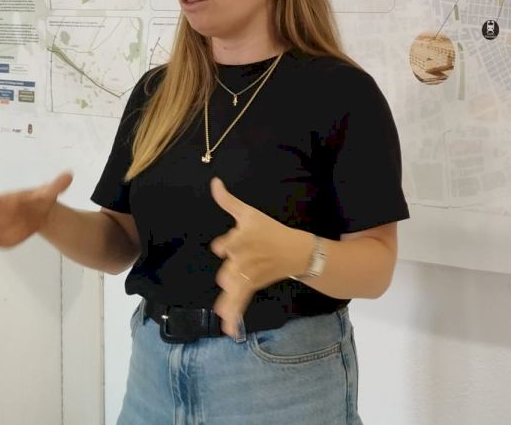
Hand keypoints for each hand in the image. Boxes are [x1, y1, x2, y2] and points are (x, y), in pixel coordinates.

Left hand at [209, 177, 312, 337]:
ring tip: (222, 312)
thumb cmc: (270, 230)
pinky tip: (228, 329)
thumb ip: (228, 201)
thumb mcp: (249, 213)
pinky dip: (234, 316)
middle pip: (226, 271)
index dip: (224, 246)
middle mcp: (245, 259)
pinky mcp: (254, 286)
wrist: (297, 250)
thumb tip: (214, 181)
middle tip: (235, 270)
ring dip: (227, 301)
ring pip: (232, 288)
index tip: (223, 247)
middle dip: (229, 273)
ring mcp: (250, 275)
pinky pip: (241, 302)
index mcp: (242, 239)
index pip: (224, 246)